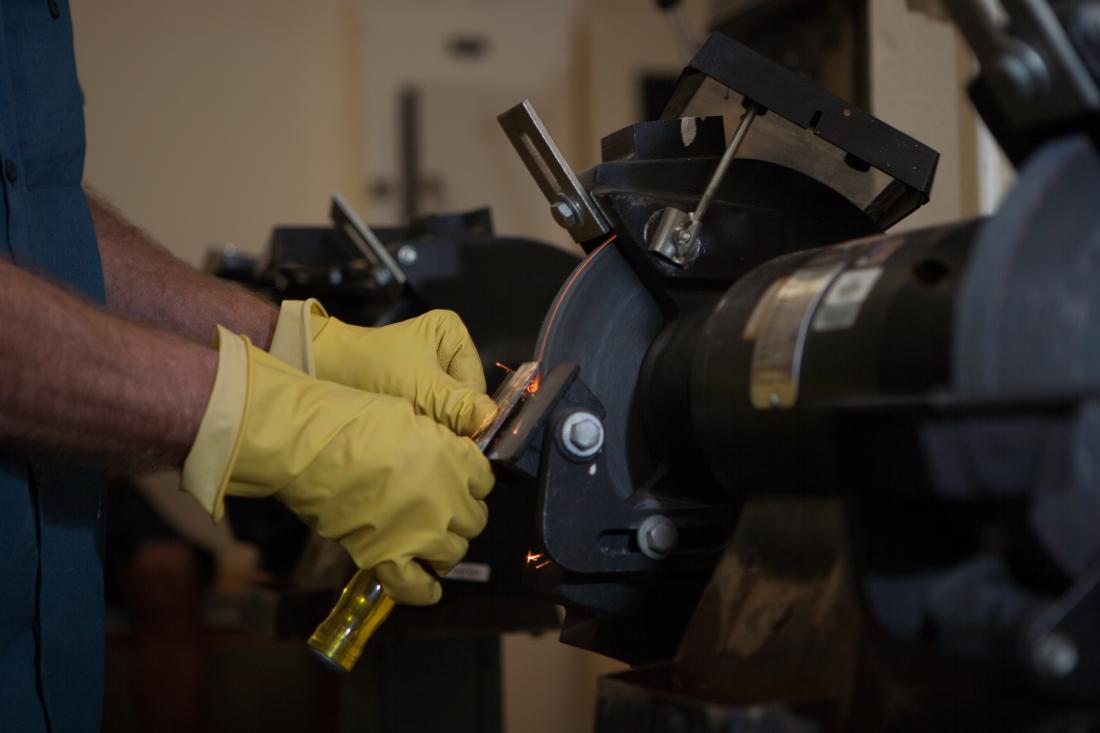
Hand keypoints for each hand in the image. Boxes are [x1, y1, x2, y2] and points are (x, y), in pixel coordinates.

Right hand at [182, 327, 493, 604]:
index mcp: (457, 459)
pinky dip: (424, 591)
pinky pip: (416, 587)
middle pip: (474, 520)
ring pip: (453, 553)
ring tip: (429, 542)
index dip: (470, 483)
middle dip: (460, 516)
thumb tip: (447, 456)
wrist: (310, 447)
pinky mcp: (387, 557)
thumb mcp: (411, 415)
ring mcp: (421, 532)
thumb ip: (439, 442)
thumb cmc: (354, 418)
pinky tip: (429, 588)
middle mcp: (448, 499)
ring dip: (444, 548)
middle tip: (440, 511)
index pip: (484, 481)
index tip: (458, 482)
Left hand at [270, 300, 495, 435]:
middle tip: (425, 430)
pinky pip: (430, 409)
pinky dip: (421, 422)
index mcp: (454, 334)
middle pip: (463, 398)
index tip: (447, 430)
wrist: (321, 369)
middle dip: (448, 419)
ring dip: (434, 424)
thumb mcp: (422, 389)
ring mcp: (430, 366)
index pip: (476, 385)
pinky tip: (407, 427)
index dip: (465, 412)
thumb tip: (492, 420)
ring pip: (447, 408)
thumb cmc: (372, 371)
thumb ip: (460, 406)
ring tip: (413, 429)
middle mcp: (446, 347)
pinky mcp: (413, 382)